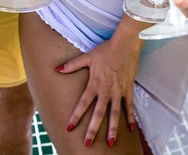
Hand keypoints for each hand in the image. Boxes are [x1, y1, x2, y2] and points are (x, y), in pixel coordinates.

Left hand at [55, 27, 142, 147]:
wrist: (125, 44)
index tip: (69, 128)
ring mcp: (119, 91)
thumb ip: (72, 65)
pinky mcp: (128, 89)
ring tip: (110, 143)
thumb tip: (56, 69)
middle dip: (92, 129)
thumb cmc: (106, 50)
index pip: (83, 104)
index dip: (76, 116)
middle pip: (98, 114)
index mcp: (94, 84)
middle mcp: (106, 91)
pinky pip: (130, 106)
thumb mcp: (87, 57)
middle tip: (87, 143)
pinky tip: (131, 129)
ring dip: (112, 129)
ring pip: (115, 114)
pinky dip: (131, 118)